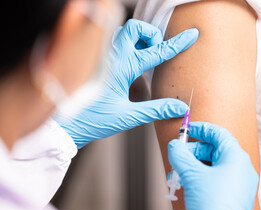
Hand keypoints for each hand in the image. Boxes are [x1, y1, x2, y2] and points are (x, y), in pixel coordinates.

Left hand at [56, 19, 198, 147]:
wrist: (64, 125)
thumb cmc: (91, 120)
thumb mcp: (128, 117)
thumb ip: (156, 110)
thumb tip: (180, 108)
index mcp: (121, 68)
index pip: (155, 51)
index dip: (176, 43)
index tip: (191, 35)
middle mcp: (110, 57)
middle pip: (135, 28)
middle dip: (151, 34)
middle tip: (156, 50)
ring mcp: (100, 56)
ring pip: (122, 33)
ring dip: (138, 39)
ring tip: (144, 56)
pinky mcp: (95, 61)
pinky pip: (113, 43)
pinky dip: (127, 46)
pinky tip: (129, 65)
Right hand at [168, 122, 258, 209]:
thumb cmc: (213, 208)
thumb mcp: (192, 176)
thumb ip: (180, 155)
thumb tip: (174, 146)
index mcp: (236, 158)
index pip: (219, 134)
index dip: (201, 129)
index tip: (188, 129)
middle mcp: (241, 169)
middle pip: (214, 150)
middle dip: (193, 152)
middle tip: (178, 157)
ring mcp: (239, 184)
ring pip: (213, 166)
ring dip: (194, 166)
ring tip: (179, 175)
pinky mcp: (234, 196)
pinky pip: (216, 179)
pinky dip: (201, 178)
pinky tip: (188, 185)